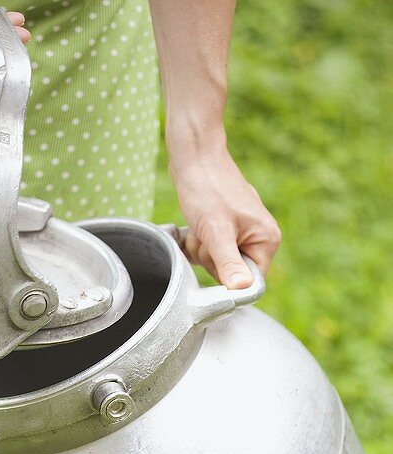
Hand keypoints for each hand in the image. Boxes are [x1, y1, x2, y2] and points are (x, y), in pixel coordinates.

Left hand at [169, 141, 281, 289]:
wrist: (194, 156)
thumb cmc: (207, 188)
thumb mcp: (216, 231)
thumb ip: (228, 263)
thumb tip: (242, 289)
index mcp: (267, 239)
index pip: (251, 282)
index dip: (228, 279)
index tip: (214, 260)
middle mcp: (259, 237)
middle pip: (230, 274)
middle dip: (211, 259)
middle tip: (206, 234)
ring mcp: (241, 232)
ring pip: (216, 262)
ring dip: (202, 249)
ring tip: (201, 226)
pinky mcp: (225, 228)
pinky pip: (209, 249)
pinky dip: (198, 241)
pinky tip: (196, 226)